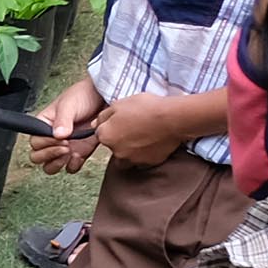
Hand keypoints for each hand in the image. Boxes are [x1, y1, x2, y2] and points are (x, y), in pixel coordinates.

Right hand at [28, 72, 107, 173]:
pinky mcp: (80, 152)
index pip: (35, 142)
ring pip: (50, 166)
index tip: (59, 138)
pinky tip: (79, 156)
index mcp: (44, 125)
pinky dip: (73, 165)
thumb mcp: (69, 104)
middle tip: (65, 146)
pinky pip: (70, 167)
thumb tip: (57, 135)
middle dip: (49, 155)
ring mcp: (65, 147)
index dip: (45, 143)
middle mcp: (51, 138)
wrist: (105, 97)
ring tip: (71, 152)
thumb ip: (62, 120)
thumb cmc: (83, 96)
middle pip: (38, 157)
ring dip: (58, 163)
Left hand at [80, 89, 213, 169]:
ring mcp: (132, 159)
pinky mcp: (148, 164)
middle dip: (119, 140)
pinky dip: (144, 155)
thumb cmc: (146, 108)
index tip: (121, 121)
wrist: (172, 119)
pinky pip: (142, 161)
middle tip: (133, 129)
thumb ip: (103, 116)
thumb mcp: (120, 103)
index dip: (111, 126)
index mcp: (105, 136)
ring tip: (143, 138)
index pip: (101, 134)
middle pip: (113, 147)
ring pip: (126, 158)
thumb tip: (95, 124)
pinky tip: (152, 143)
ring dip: (130, 151)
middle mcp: (115, 151)